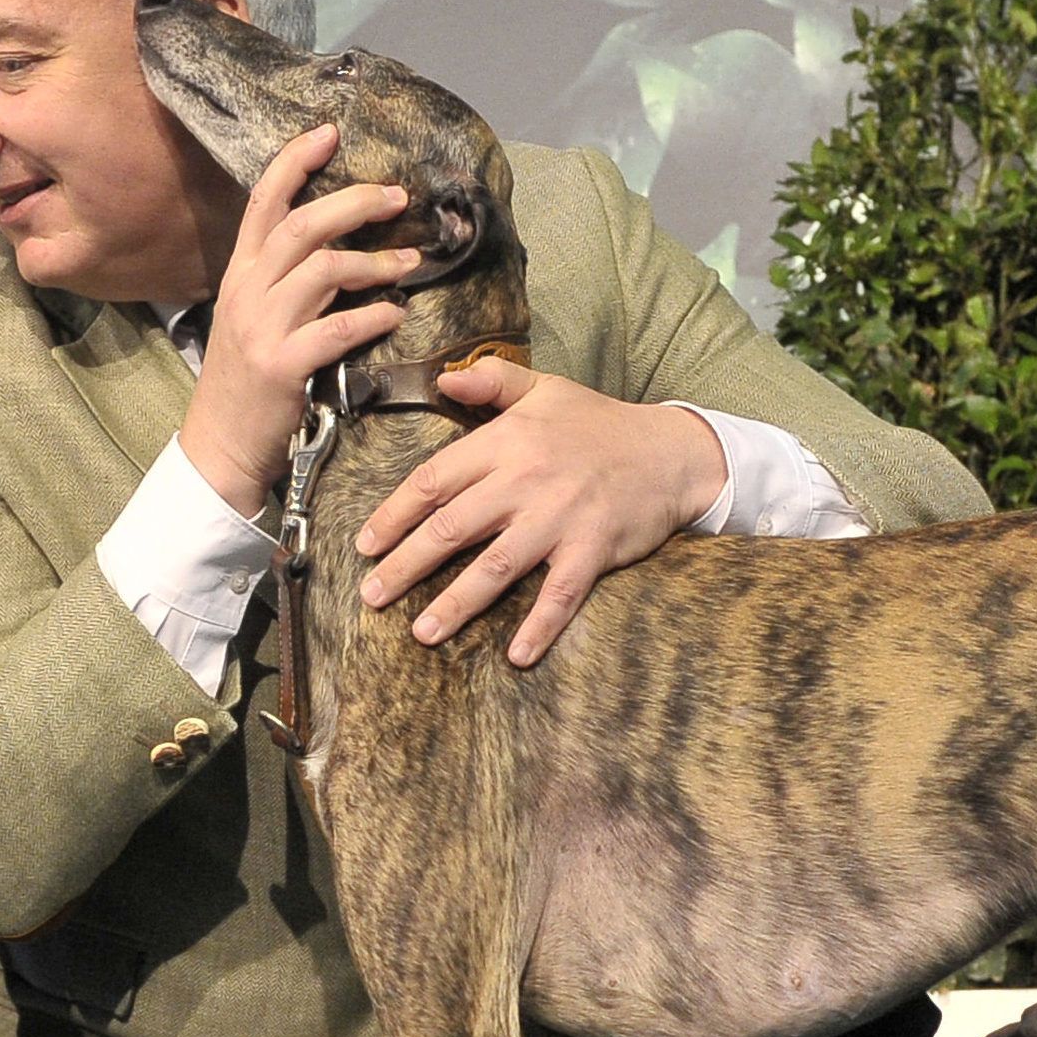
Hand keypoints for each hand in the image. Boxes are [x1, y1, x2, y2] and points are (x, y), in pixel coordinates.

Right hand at [181, 123, 421, 517]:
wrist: (220, 446)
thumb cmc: (246, 382)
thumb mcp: (251, 318)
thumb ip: (283, 281)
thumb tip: (336, 247)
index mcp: (239, 274)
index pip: (264, 201)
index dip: (295, 161)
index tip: (330, 132)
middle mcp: (246, 291)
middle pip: (303, 225)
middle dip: (355, 203)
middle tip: (397, 198)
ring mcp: (261, 327)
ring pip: (324, 269)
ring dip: (376, 262)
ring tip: (411, 262)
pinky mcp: (282, 366)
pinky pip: (338, 328)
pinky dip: (374, 316)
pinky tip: (395, 315)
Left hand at [354, 362, 724, 666]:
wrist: (671, 453)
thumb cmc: (600, 423)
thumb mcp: (545, 389)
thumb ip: (491, 382)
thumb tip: (442, 379)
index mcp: (506, 443)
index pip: (434, 480)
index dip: (394, 514)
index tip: (365, 544)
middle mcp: (525, 481)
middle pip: (451, 528)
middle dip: (406, 565)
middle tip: (372, 596)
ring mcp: (559, 518)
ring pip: (495, 567)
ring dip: (455, 603)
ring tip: (422, 631)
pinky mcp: (592, 549)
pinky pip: (560, 595)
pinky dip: (539, 626)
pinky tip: (516, 656)